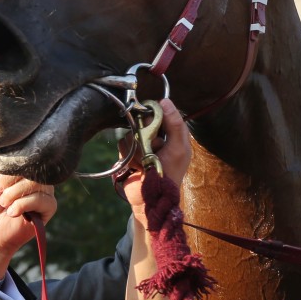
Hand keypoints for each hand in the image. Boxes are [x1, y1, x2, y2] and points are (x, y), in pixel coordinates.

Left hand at [0, 169, 54, 279]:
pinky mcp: (48, 209)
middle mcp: (37, 179)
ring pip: (38, 183)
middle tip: (0, 192)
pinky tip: (12, 213)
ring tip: (4, 204)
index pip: (26, 158)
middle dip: (12, 180)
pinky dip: (23, 205)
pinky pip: (42, 200)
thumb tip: (11, 149)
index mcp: (24, 171)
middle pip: (33, 168)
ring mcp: (44, 193)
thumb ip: (1, 165)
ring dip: (15, 193)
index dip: (12, 167)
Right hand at [121, 99, 191, 226]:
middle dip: (146, 134)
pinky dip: (128, 155)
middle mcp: (157, 136)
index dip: (155, 113)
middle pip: (144, 120)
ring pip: (131, 132)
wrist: (149, 199)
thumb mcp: (178, 149)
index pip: (163, 111)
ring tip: (144, 162)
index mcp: (173, 134)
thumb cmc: (169, 175)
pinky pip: (122, 143)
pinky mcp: (128, 153)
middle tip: (152, 147)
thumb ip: (175, 124)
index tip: (151, 119)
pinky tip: (136, 166)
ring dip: (137, 149)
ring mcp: (141, 144)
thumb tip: (164, 101)